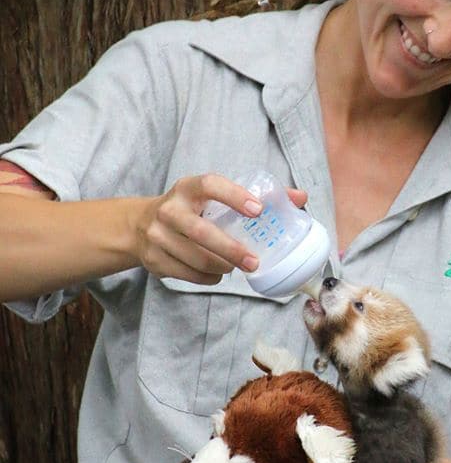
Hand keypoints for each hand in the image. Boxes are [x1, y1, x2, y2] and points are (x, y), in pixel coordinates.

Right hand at [134, 173, 306, 283]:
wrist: (138, 226)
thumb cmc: (190, 209)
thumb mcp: (212, 196)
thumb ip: (254, 196)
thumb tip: (300, 198)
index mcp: (187, 188)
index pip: (210, 185)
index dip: (234, 196)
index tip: (258, 210)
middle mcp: (169, 210)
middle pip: (202, 232)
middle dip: (231, 249)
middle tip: (254, 261)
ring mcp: (157, 236)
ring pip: (197, 259)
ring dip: (223, 267)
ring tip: (238, 266)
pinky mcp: (154, 260)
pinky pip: (189, 275)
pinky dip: (209, 277)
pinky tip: (218, 273)